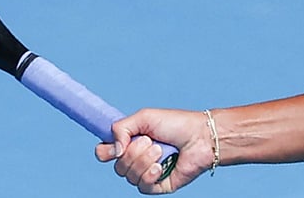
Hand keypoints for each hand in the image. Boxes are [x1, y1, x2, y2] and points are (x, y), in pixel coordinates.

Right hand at [95, 108, 212, 194]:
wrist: (201, 137)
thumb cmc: (176, 124)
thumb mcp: (144, 117)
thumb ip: (120, 128)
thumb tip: (113, 151)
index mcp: (129, 143)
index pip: (103, 153)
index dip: (105, 151)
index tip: (118, 145)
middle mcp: (135, 159)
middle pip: (116, 166)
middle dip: (134, 152)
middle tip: (152, 141)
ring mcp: (146, 173)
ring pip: (128, 176)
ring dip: (144, 161)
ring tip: (161, 150)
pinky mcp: (157, 185)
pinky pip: (142, 186)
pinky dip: (150, 175)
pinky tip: (161, 167)